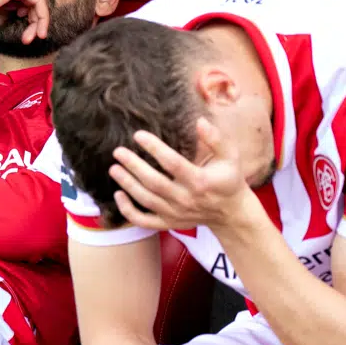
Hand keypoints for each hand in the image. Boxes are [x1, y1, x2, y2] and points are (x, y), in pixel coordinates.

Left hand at [109, 119, 259, 232]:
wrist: (231, 213)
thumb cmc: (228, 179)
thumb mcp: (230, 157)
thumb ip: (216, 139)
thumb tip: (200, 121)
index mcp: (201, 181)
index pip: (173, 163)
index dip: (155, 148)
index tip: (138, 135)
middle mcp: (186, 199)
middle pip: (154, 183)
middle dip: (134, 166)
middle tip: (118, 152)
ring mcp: (176, 213)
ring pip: (146, 200)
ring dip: (128, 184)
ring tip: (114, 168)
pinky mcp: (169, 223)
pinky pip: (144, 221)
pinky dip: (128, 210)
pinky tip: (118, 194)